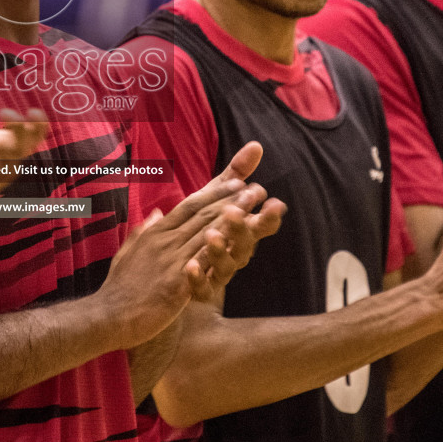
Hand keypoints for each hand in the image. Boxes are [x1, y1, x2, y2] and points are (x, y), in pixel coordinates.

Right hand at [99, 168, 268, 346]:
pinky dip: (220, 246)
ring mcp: (170, 261)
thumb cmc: (118, 290)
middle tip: (254, 188)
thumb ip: (143, 231)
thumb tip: (156, 213)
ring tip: (253, 203)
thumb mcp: (127, 253)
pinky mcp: (176, 283)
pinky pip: (202, 261)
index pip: (187, 207)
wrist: (108, 318)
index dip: (213, 193)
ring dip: (231, 215)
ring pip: (205, 231)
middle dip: (229, 199)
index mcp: (154, 234)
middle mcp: (164, 242)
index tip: (234, 183)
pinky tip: (238, 236)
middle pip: (201, 214)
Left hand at [182, 142, 283, 299]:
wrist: (170, 289)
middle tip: (239, 212)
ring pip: (223, 266)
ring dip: (220, 250)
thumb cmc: (196, 241)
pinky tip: (190, 267)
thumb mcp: (212, 203)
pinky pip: (199, 289)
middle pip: (243, 245)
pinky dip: (196, 278)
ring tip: (213, 235)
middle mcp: (230, 258)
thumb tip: (256, 145)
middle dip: (244, 228)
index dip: (264, 216)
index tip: (272, 201)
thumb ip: (233, 176)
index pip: (253, 226)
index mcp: (235, 237)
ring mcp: (214, 278)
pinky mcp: (195, 296)